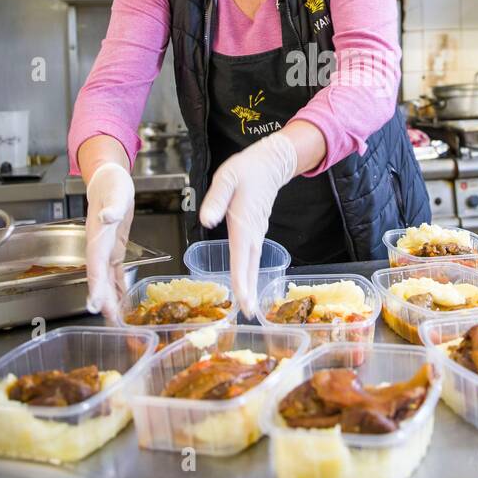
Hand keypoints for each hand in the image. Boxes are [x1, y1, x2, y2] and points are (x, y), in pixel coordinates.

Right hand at [84, 161, 135, 324]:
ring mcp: (106, 250)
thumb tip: (108, 217)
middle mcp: (99, 247)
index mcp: (97, 236)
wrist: (108, 180)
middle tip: (109, 321)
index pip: (95, 265)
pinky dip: (118, 287)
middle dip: (103, 299)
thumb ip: (112, 207)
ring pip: (107, 279)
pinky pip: (115, 273)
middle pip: (99, 278)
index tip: (95, 304)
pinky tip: (122, 301)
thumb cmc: (111, 185)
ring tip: (116, 320)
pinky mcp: (114, 249)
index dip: (95, 286)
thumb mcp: (115, 193)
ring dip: (111, 298)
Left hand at [199, 131, 297, 314]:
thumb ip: (216, 199)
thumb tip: (207, 220)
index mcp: (244, 223)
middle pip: (250, 267)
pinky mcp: (257, 231)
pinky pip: (253, 256)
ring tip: (248, 306)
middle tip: (248, 314)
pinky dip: (250, 272)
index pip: (241, 257)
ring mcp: (257, 233)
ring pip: (253, 263)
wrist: (271, 163)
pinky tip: (246, 281)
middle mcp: (253, 232)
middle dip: (249, 291)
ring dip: (251, 284)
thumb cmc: (246, 170)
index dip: (241, 281)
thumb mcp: (226, 179)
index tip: (242, 301)